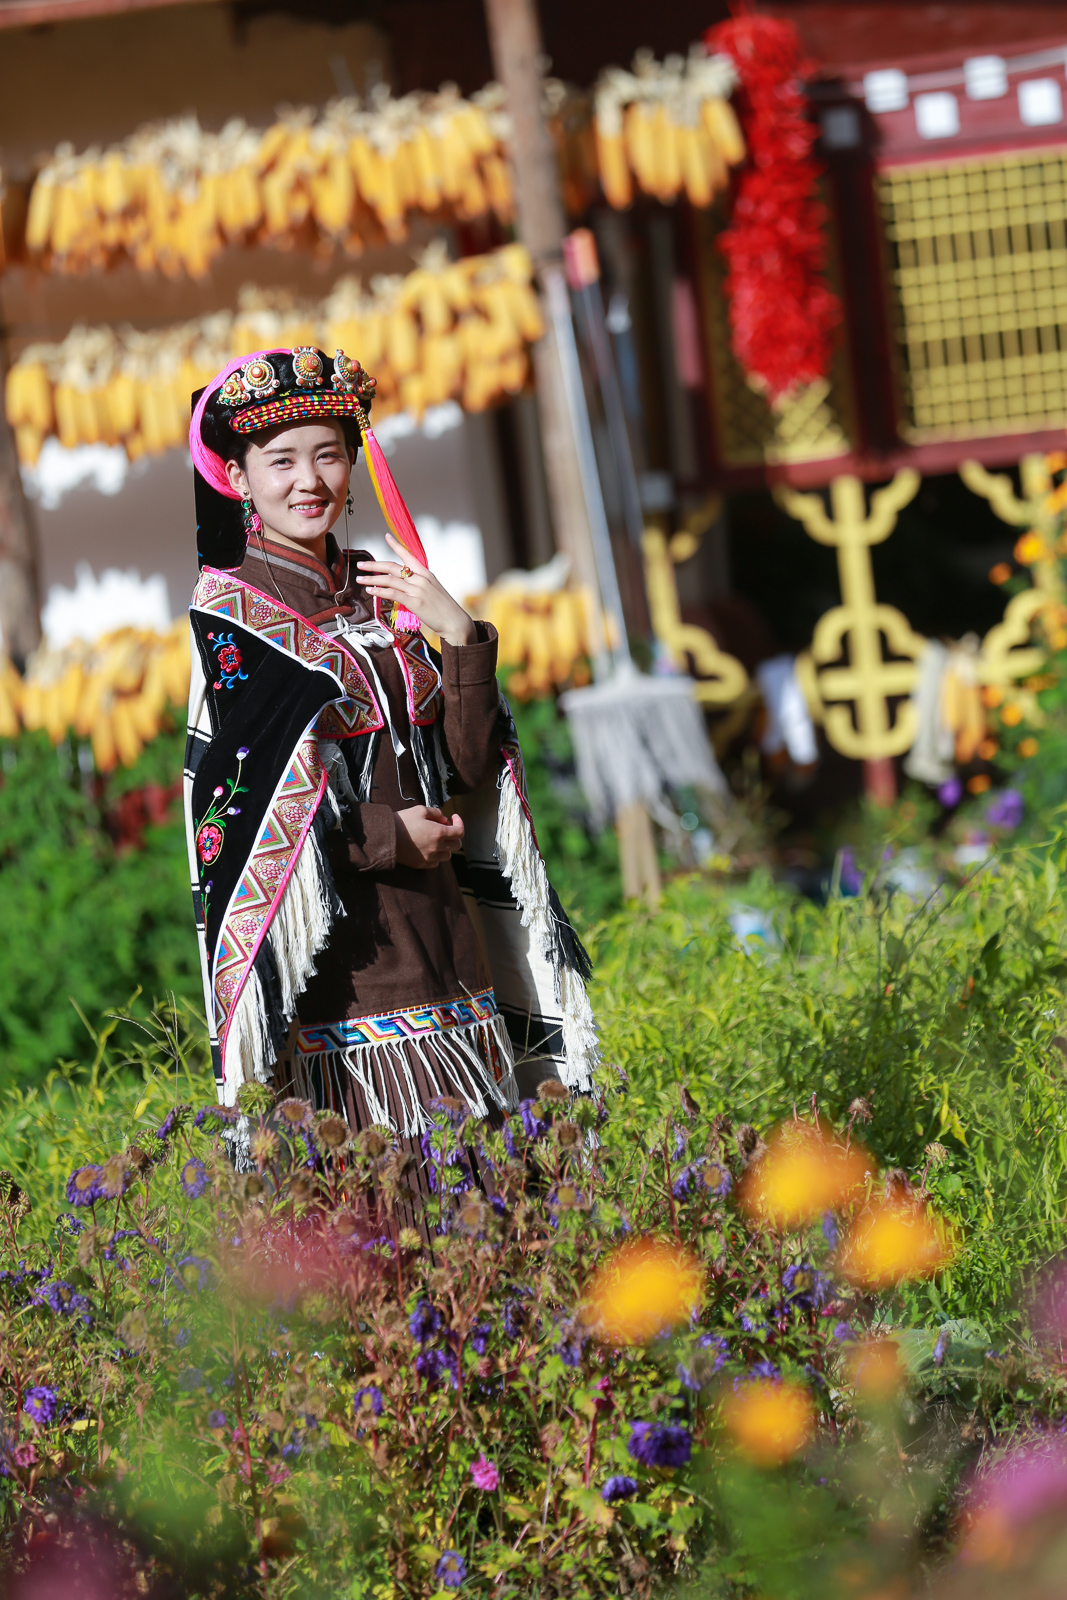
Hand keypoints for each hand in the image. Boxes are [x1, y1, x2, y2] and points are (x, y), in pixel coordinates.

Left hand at [358, 533, 476, 646]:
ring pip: (389, 580)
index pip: (408, 555)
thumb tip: (404, 585)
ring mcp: (417, 590)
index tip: (386, 536)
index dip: (396, 545)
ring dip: (372, 579)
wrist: (455, 622)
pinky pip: (392, 594)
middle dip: (374, 565)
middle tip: (361, 565)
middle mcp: (420, 578)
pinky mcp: (414, 602)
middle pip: (393, 567)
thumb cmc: (444, 609)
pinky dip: (379, 591)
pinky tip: (370, 591)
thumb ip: (418, 585)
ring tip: (360, 580)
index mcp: (426, 573)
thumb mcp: (433, 591)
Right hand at [394, 805, 463, 868]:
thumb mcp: (420, 810)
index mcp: (438, 833)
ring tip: (436, 839)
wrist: (385, 837)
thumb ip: (436, 813)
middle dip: (454, 835)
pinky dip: (436, 856)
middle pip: (456, 845)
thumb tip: (444, 820)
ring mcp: (429, 858)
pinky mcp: (421, 864)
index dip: (459, 823)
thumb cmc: (402, 821)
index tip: (454, 818)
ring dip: (446, 847)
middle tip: (446, 828)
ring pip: (447, 856)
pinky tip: (429, 848)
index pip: (459, 832)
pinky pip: (435, 863)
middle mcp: (436, 847)